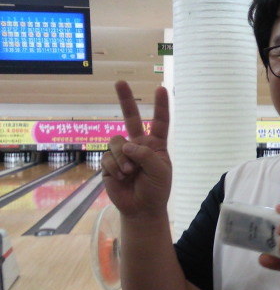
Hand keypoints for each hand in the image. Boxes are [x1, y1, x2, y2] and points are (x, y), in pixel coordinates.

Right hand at [101, 81, 171, 218]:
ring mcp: (123, 153)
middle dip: (125, 99)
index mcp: (155, 145)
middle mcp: (138, 144)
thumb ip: (146, 155)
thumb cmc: (156, 189)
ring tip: (130, 173)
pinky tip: (122, 177)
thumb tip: (127, 145)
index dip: (160, 106)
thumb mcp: (160, 171)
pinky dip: (116, 167)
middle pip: (130, 118)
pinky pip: (108, 157)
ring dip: (123, 157)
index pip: (159, 122)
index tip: (161, 88)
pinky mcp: (109, 163)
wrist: (141, 208)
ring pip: (117, 141)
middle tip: (120, 82)